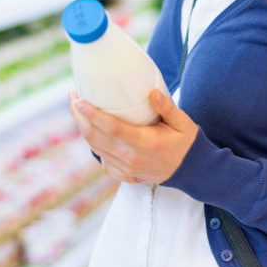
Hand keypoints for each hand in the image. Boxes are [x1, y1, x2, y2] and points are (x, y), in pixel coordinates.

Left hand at [69, 89, 197, 184]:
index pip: (110, 127)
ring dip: (83, 129)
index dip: (91, 114)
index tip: (79, 100)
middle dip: (80, 117)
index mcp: (145, 143)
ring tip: (78, 111)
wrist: (192, 171)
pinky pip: (103, 161)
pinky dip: (95, 146)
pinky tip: (94, 133)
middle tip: (73, 99)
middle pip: (95, 137)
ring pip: (95, 149)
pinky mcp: (126, 175)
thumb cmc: (186, 142)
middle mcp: (132, 158)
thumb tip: (151, 92)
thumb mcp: (182, 122)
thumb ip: (167, 106)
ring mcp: (127, 169)